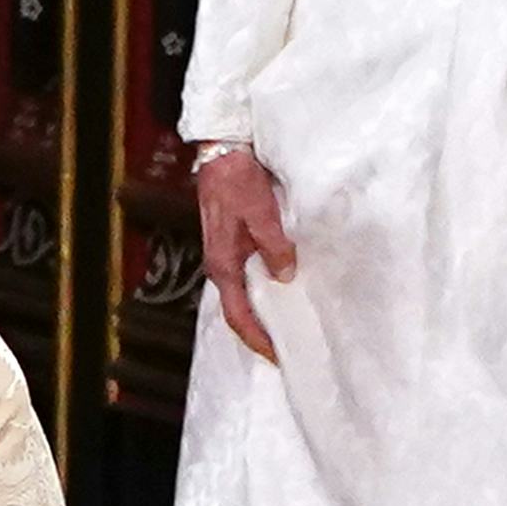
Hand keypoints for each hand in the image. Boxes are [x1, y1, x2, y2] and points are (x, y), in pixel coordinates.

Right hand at [194, 145, 296, 360]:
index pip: (238, 314)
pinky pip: (246, 276)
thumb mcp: (261, 212)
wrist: (221, 150)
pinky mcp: (231, 242)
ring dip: (261, 311)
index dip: (257, 338)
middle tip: (285, 347)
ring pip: (241, 294)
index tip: (277, 355)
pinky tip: (280, 288)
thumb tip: (286, 275)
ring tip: (286, 324)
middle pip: (238, 310)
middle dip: (259, 332)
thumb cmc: (237, 180)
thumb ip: (273, 246)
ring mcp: (224, 253)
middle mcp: (220, 264)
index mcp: (224, 264)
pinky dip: (261, 290)